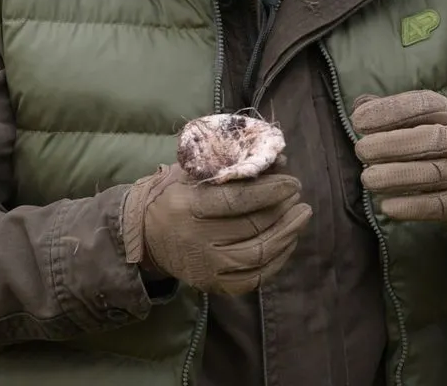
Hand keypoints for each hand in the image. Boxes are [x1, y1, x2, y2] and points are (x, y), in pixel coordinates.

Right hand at [120, 163, 311, 295]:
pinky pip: (255, 277)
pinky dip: (278, 259)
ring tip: (301, 215)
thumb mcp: (194, 172)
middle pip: (252, 226)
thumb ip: (233, 165)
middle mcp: (196, 239)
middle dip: (282, 210)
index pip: (238, 200)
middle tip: (298, 196)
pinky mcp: (213, 285)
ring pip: (259, 254)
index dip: (271, 191)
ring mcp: (206, 266)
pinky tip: (288, 241)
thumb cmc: (175, 195)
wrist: (145, 236)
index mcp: (188, 205)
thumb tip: (280, 160)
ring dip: (287, 234)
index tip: (292, 182)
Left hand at [350, 90, 446, 224]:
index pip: (422, 104)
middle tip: (361, 151)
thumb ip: (388, 109)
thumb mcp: (418, 117)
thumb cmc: (432, 139)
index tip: (358, 121)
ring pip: (432, 174)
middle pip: (430, 140)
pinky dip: (411, 207)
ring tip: (368, 179)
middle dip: (391, 145)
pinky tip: (387, 206)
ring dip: (396, 177)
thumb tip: (360, 106)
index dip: (389, 110)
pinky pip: (438, 205)